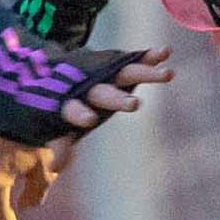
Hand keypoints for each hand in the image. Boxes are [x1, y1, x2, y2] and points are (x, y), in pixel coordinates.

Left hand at [51, 48, 176, 133]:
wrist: (52, 68)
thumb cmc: (56, 105)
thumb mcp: (53, 125)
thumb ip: (59, 144)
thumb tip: (55, 167)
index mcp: (68, 102)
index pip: (73, 109)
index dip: (79, 113)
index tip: (88, 120)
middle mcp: (87, 86)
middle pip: (103, 92)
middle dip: (117, 98)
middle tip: (133, 105)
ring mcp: (102, 74)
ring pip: (124, 73)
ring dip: (145, 73)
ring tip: (167, 75)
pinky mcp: (115, 64)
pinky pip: (134, 60)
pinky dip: (149, 56)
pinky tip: (165, 52)